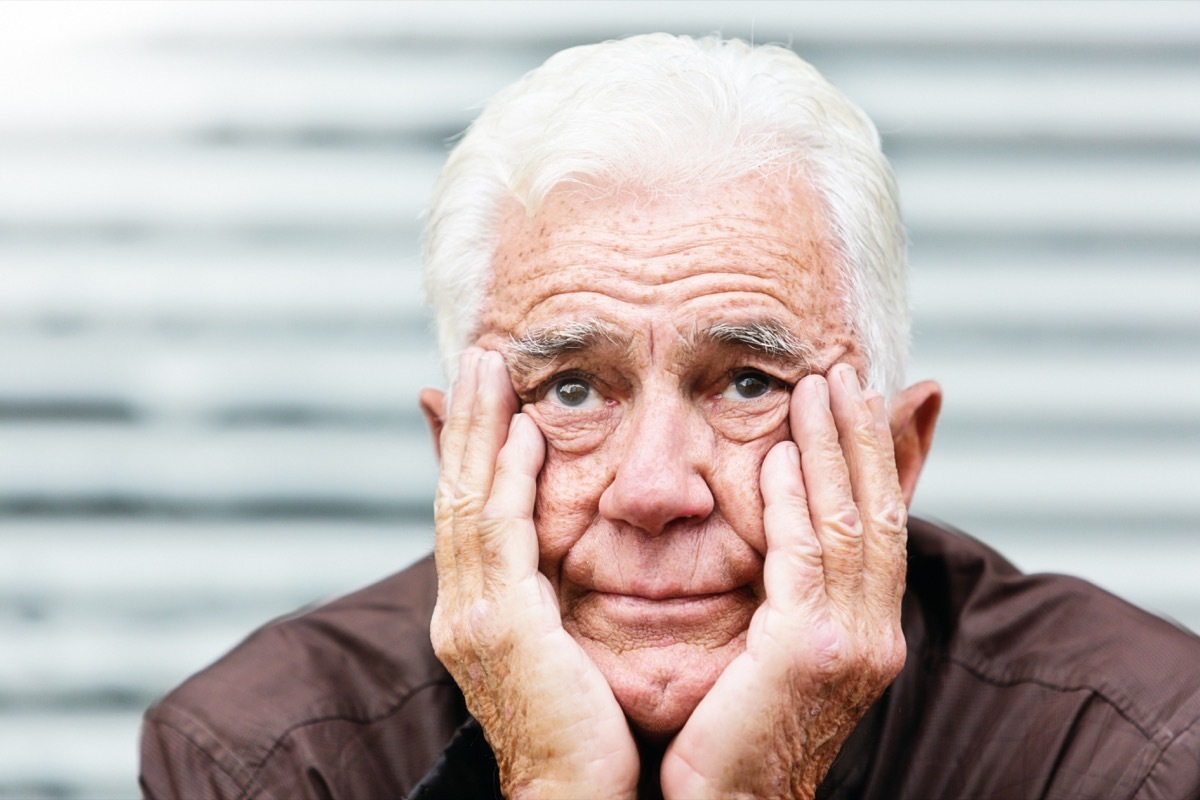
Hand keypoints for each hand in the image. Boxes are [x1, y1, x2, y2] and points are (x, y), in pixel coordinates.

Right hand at [430, 348, 639, 799]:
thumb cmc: (583, 733)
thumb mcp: (564, 647)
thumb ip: (556, 588)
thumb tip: (563, 545)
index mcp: (476, 611)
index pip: (467, 511)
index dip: (469, 448)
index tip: (485, 391)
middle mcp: (460, 608)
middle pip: (454, 493)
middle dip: (463, 423)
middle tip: (478, 358)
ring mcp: (471, 616)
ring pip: (465, 501)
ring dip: (476, 431)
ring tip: (488, 369)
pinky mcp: (498, 627)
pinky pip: (499, 534)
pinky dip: (505, 477)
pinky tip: (521, 431)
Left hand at [660, 363, 907, 798]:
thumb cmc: (738, 729)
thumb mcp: (775, 645)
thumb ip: (791, 577)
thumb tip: (793, 508)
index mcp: (870, 629)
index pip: (881, 522)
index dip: (875, 455)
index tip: (858, 394)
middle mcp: (875, 632)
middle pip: (878, 510)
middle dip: (865, 436)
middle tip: (845, 369)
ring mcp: (851, 643)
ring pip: (848, 522)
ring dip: (835, 448)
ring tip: (819, 387)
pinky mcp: (808, 651)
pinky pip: (803, 558)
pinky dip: (796, 502)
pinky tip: (781, 457)